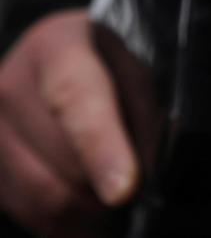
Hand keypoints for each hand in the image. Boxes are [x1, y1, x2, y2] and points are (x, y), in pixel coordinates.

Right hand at [0, 10, 137, 235]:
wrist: (62, 68)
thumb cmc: (109, 71)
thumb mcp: (138, 77)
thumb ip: (142, 119)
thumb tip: (131, 182)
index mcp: (58, 47)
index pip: (76, 99)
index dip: (101, 148)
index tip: (124, 188)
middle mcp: (9, 84)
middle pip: (66, 160)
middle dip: (111, 180)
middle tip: (135, 175)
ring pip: (47, 195)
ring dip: (91, 207)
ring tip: (112, 188)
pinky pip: (30, 213)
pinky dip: (67, 219)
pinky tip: (86, 201)